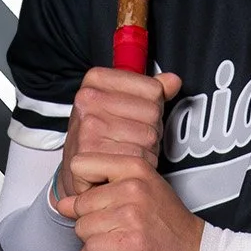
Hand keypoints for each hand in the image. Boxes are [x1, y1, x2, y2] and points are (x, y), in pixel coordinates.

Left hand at [56, 156, 203, 250]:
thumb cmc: (168, 225)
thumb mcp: (142, 192)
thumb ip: (103, 191)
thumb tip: (63, 203)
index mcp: (135, 167)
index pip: (81, 165)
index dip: (81, 188)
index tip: (96, 204)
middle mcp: (133, 187)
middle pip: (79, 205)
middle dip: (89, 223)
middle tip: (115, 232)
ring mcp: (132, 215)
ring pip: (82, 230)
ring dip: (92, 245)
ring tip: (117, 246)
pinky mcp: (131, 243)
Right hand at [57, 68, 181, 200]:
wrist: (77, 170)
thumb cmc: (101, 136)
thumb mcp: (122, 104)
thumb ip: (149, 91)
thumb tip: (173, 81)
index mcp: (97, 80)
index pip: (153, 89)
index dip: (153, 107)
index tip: (136, 115)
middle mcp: (88, 99)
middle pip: (153, 113)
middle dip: (151, 129)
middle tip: (132, 138)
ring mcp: (88, 126)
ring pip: (148, 136)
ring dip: (147, 149)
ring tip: (129, 150)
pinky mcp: (90, 154)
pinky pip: (137, 158)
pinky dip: (139, 165)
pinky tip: (125, 163)